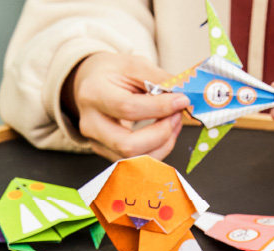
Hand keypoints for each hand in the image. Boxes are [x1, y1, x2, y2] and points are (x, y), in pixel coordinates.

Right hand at [63, 53, 189, 161]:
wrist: (91, 84)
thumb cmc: (112, 74)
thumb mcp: (133, 65)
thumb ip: (157, 79)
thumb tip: (182, 95)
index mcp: (93, 93)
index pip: (128, 108)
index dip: (159, 108)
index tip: (181, 100)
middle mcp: (90, 123)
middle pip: (128, 145)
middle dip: (161, 134)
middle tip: (178, 116)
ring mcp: (97, 143)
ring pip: (134, 160)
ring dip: (163, 144)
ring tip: (174, 122)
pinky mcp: (106, 154)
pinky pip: (136, 162)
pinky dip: (157, 149)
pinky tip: (166, 133)